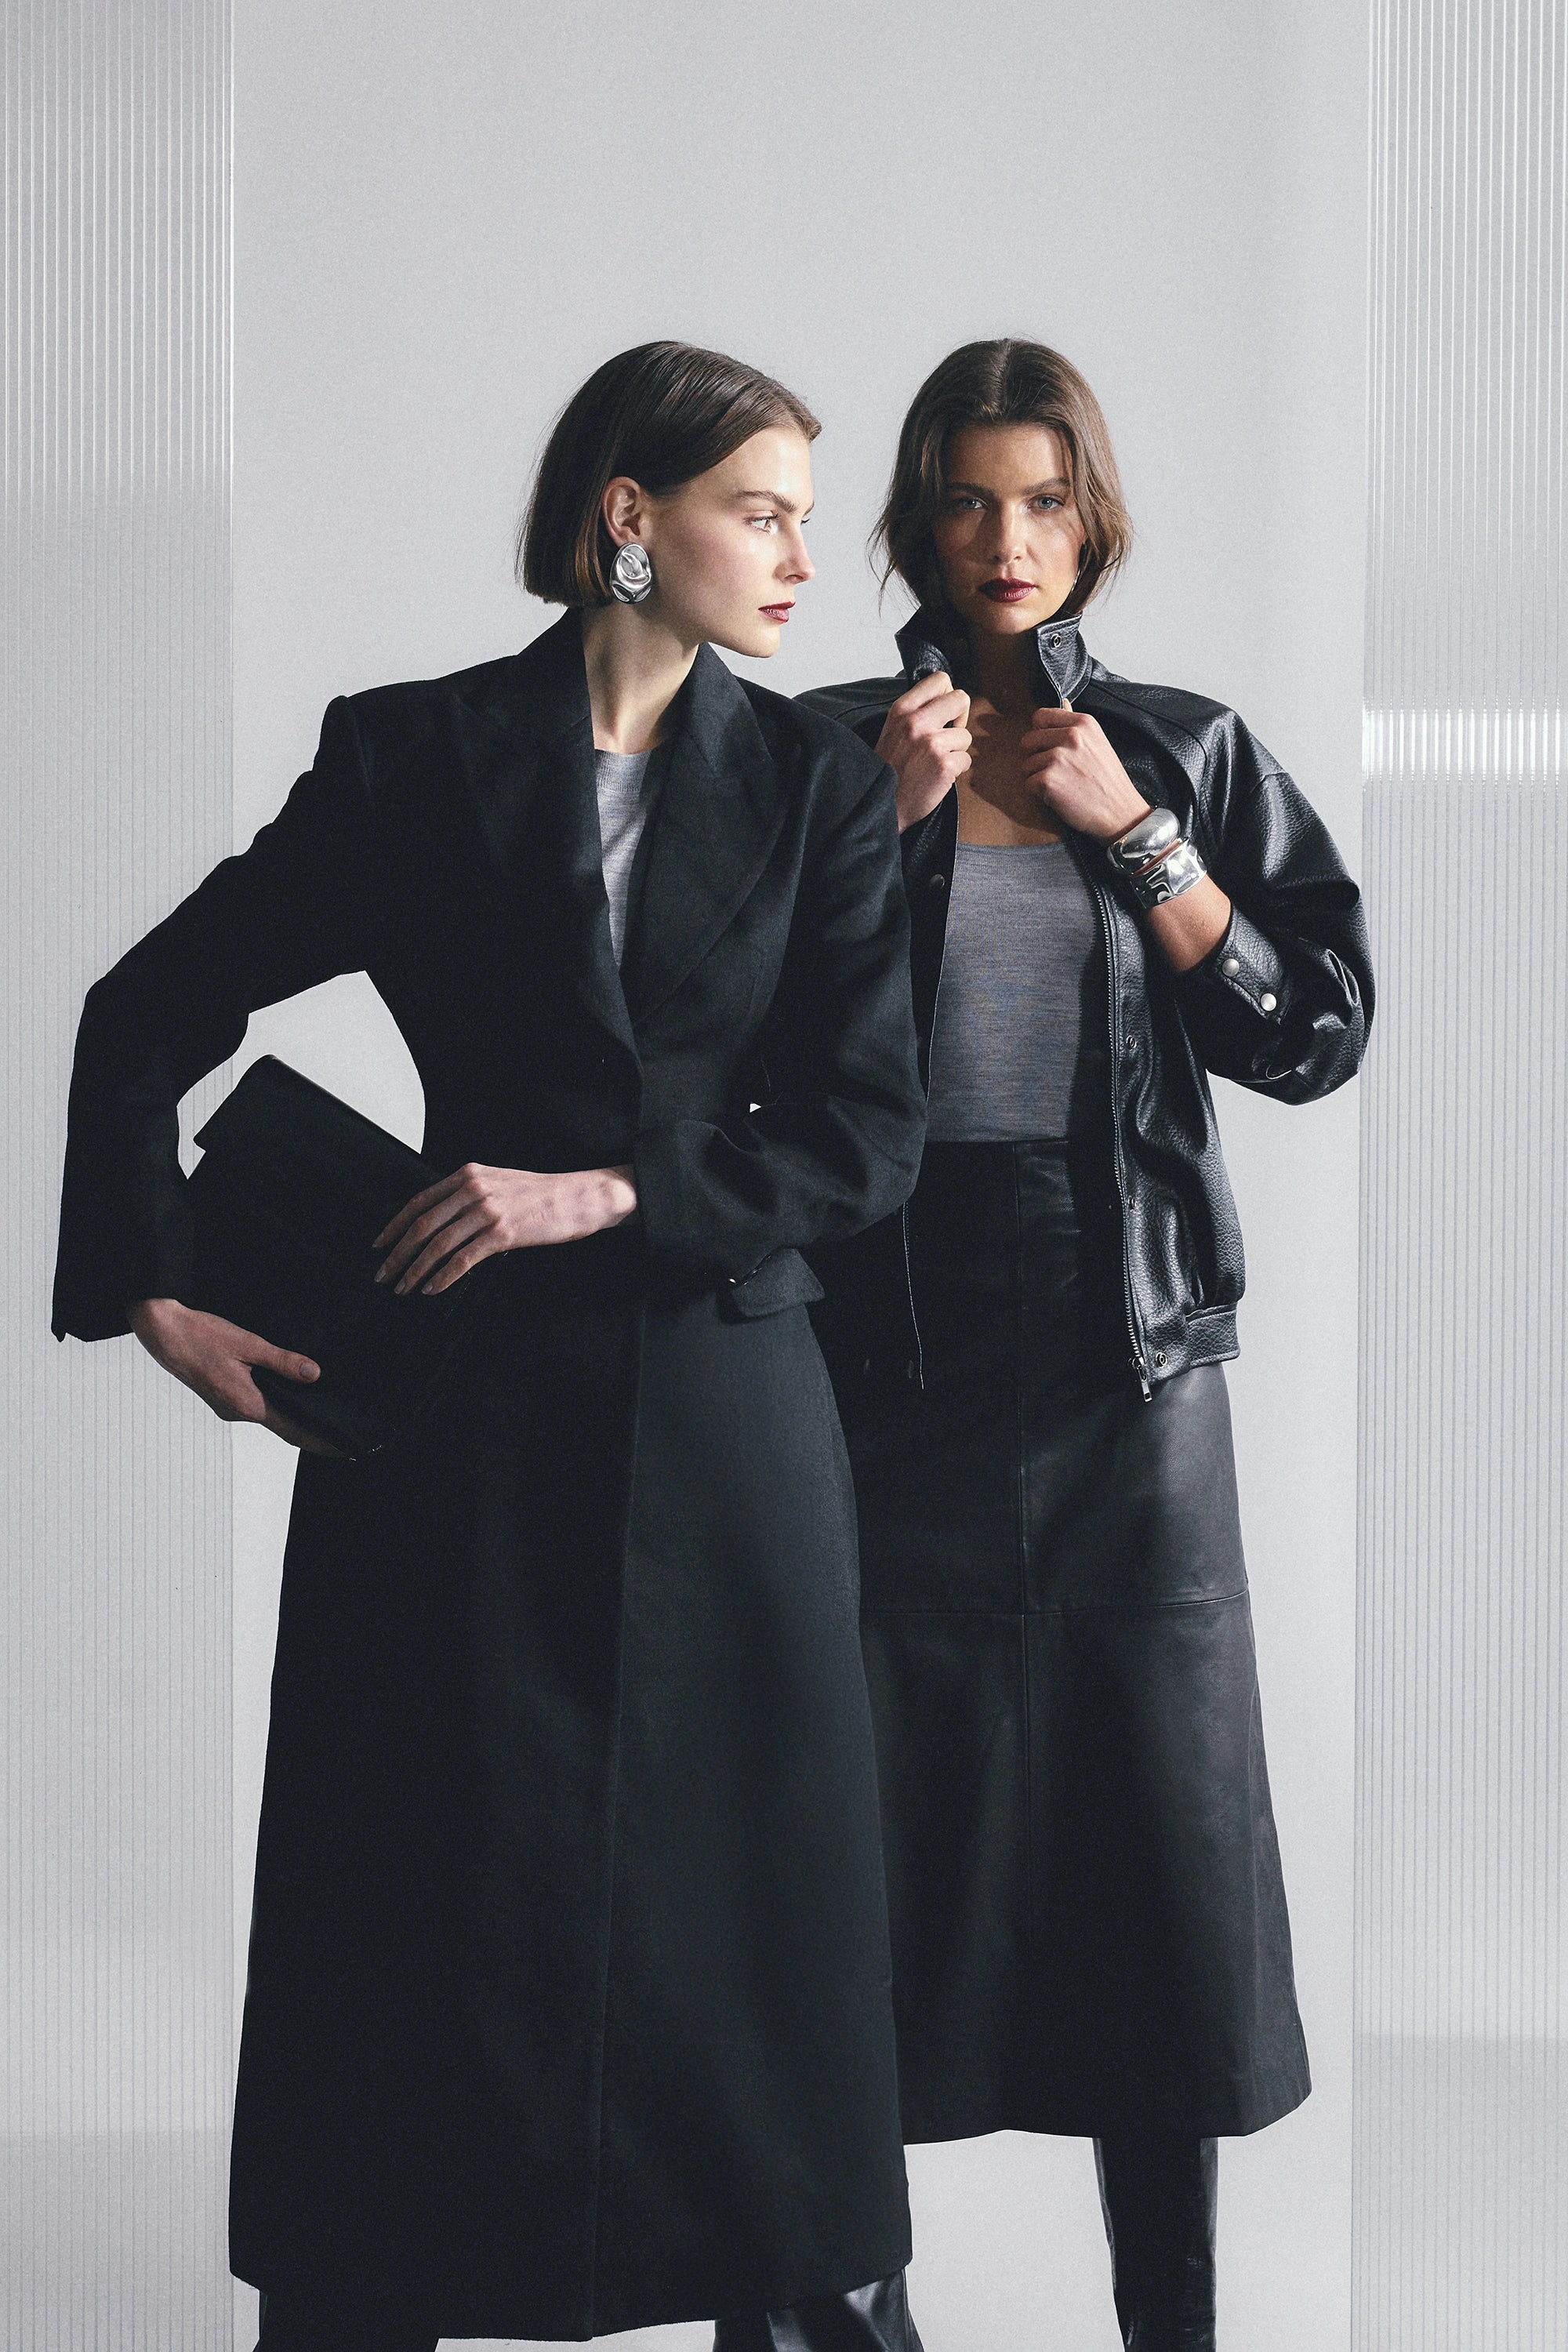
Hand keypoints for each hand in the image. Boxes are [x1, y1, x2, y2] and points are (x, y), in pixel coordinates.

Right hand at [130, 1297, 339, 1454]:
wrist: (164, 1334)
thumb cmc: (202, 1336)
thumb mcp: (249, 1344)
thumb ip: (282, 1361)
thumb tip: (314, 1374)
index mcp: (246, 1404)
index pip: (292, 1430)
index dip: (317, 1440)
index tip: (340, 1449)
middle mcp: (237, 1412)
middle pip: (282, 1425)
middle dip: (308, 1427)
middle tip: (338, 1427)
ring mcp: (227, 1407)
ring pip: (267, 1414)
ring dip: (290, 1414)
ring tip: (317, 1408)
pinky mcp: (222, 1397)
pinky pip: (254, 1405)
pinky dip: (273, 1403)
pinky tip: (286, 1391)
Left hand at [373, 1161, 637, 1295]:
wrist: (578, 1197)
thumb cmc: (541, 1194)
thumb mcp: (499, 1182)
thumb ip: (469, 1193)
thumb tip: (441, 1218)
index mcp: (468, 1174)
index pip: (419, 1202)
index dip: (394, 1226)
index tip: (380, 1246)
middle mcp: (473, 1189)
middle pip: (422, 1225)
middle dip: (398, 1254)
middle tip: (385, 1275)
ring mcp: (487, 1211)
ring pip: (438, 1244)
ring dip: (415, 1270)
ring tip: (405, 1287)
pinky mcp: (503, 1233)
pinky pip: (463, 1259)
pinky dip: (443, 1276)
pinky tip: (433, 1288)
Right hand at [874, 672, 971, 831]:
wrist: (881, 806)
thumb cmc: (887, 771)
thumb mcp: (892, 730)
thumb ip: (914, 712)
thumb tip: (943, 699)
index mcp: (902, 709)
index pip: (940, 679)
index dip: (948, 696)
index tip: (943, 713)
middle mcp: (916, 722)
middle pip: (960, 698)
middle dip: (960, 717)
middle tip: (949, 735)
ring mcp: (931, 743)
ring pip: (966, 735)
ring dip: (956, 750)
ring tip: (936, 762)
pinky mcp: (944, 765)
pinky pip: (966, 759)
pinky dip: (956, 771)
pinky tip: (938, 777)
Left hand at [1019, 697, 1149, 842]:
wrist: (1120, 813)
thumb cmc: (1109, 781)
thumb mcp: (1098, 742)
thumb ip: (1076, 724)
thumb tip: (1063, 702)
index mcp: (1083, 723)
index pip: (1040, 716)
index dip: (1040, 733)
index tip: (1051, 747)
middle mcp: (1071, 736)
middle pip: (1028, 740)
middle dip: (1036, 757)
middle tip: (1057, 771)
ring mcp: (1058, 757)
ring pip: (1026, 764)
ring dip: (1038, 777)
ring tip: (1062, 785)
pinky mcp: (1048, 780)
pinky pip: (1028, 784)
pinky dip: (1039, 794)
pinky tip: (1059, 796)